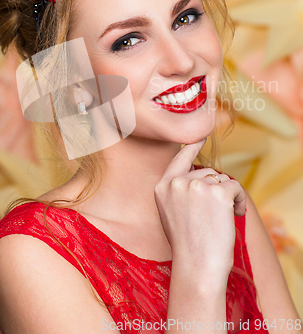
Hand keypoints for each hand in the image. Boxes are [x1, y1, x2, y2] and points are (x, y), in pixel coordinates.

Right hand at [154, 142, 245, 283]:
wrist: (197, 266)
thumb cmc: (187, 246)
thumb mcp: (171, 213)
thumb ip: (180, 191)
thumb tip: (203, 176)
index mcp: (162, 187)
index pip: (179, 158)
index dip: (193, 147)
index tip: (202, 136)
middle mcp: (177, 182)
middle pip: (206, 172)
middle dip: (217, 190)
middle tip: (217, 214)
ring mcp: (196, 185)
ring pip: (222, 180)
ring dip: (229, 197)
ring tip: (224, 219)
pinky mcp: (217, 192)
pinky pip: (236, 187)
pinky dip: (240, 201)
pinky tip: (235, 216)